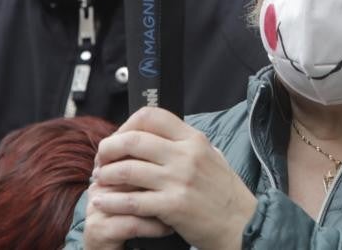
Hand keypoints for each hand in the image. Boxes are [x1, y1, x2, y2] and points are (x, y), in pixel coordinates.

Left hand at [91, 107, 256, 249]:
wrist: (241, 224)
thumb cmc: (225, 194)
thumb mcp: (211, 157)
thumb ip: (186, 145)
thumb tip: (158, 136)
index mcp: (194, 139)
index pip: (152, 116)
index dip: (127, 125)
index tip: (119, 139)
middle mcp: (186, 155)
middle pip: (133, 140)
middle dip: (109, 149)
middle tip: (101, 160)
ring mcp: (179, 180)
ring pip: (127, 170)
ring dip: (106, 176)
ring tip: (100, 181)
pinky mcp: (173, 206)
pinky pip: (132, 201)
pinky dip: (112, 202)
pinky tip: (103, 203)